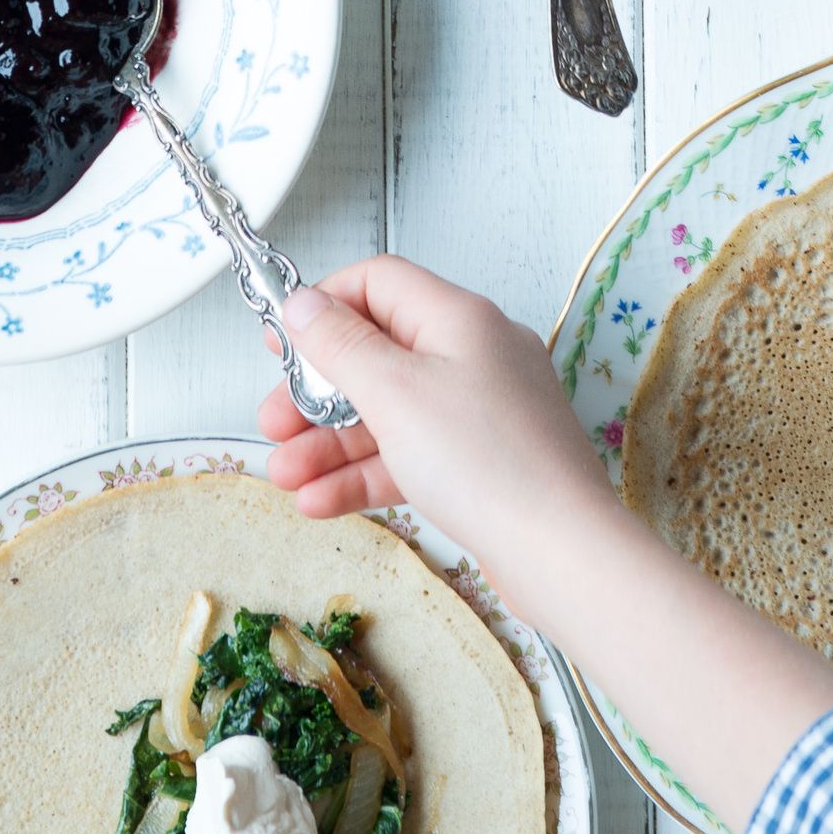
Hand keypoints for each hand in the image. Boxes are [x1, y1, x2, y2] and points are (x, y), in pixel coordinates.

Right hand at [260, 255, 832, 832]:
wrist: (558, 550)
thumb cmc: (487, 462)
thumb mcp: (393, 392)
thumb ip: (340, 344)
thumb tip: (303, 303)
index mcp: (459, 318)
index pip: (378, 284)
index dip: (323, 307)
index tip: (282, 346)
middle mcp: (474, 356)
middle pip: (376, 356)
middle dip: (315, 395)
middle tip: (274, 426)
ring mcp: (480, 413)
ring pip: (388, 415)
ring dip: (330, 444)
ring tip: (286, 478)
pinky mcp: (481, 464)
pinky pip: (411, 457)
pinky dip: (365, 475)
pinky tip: (321, 502)